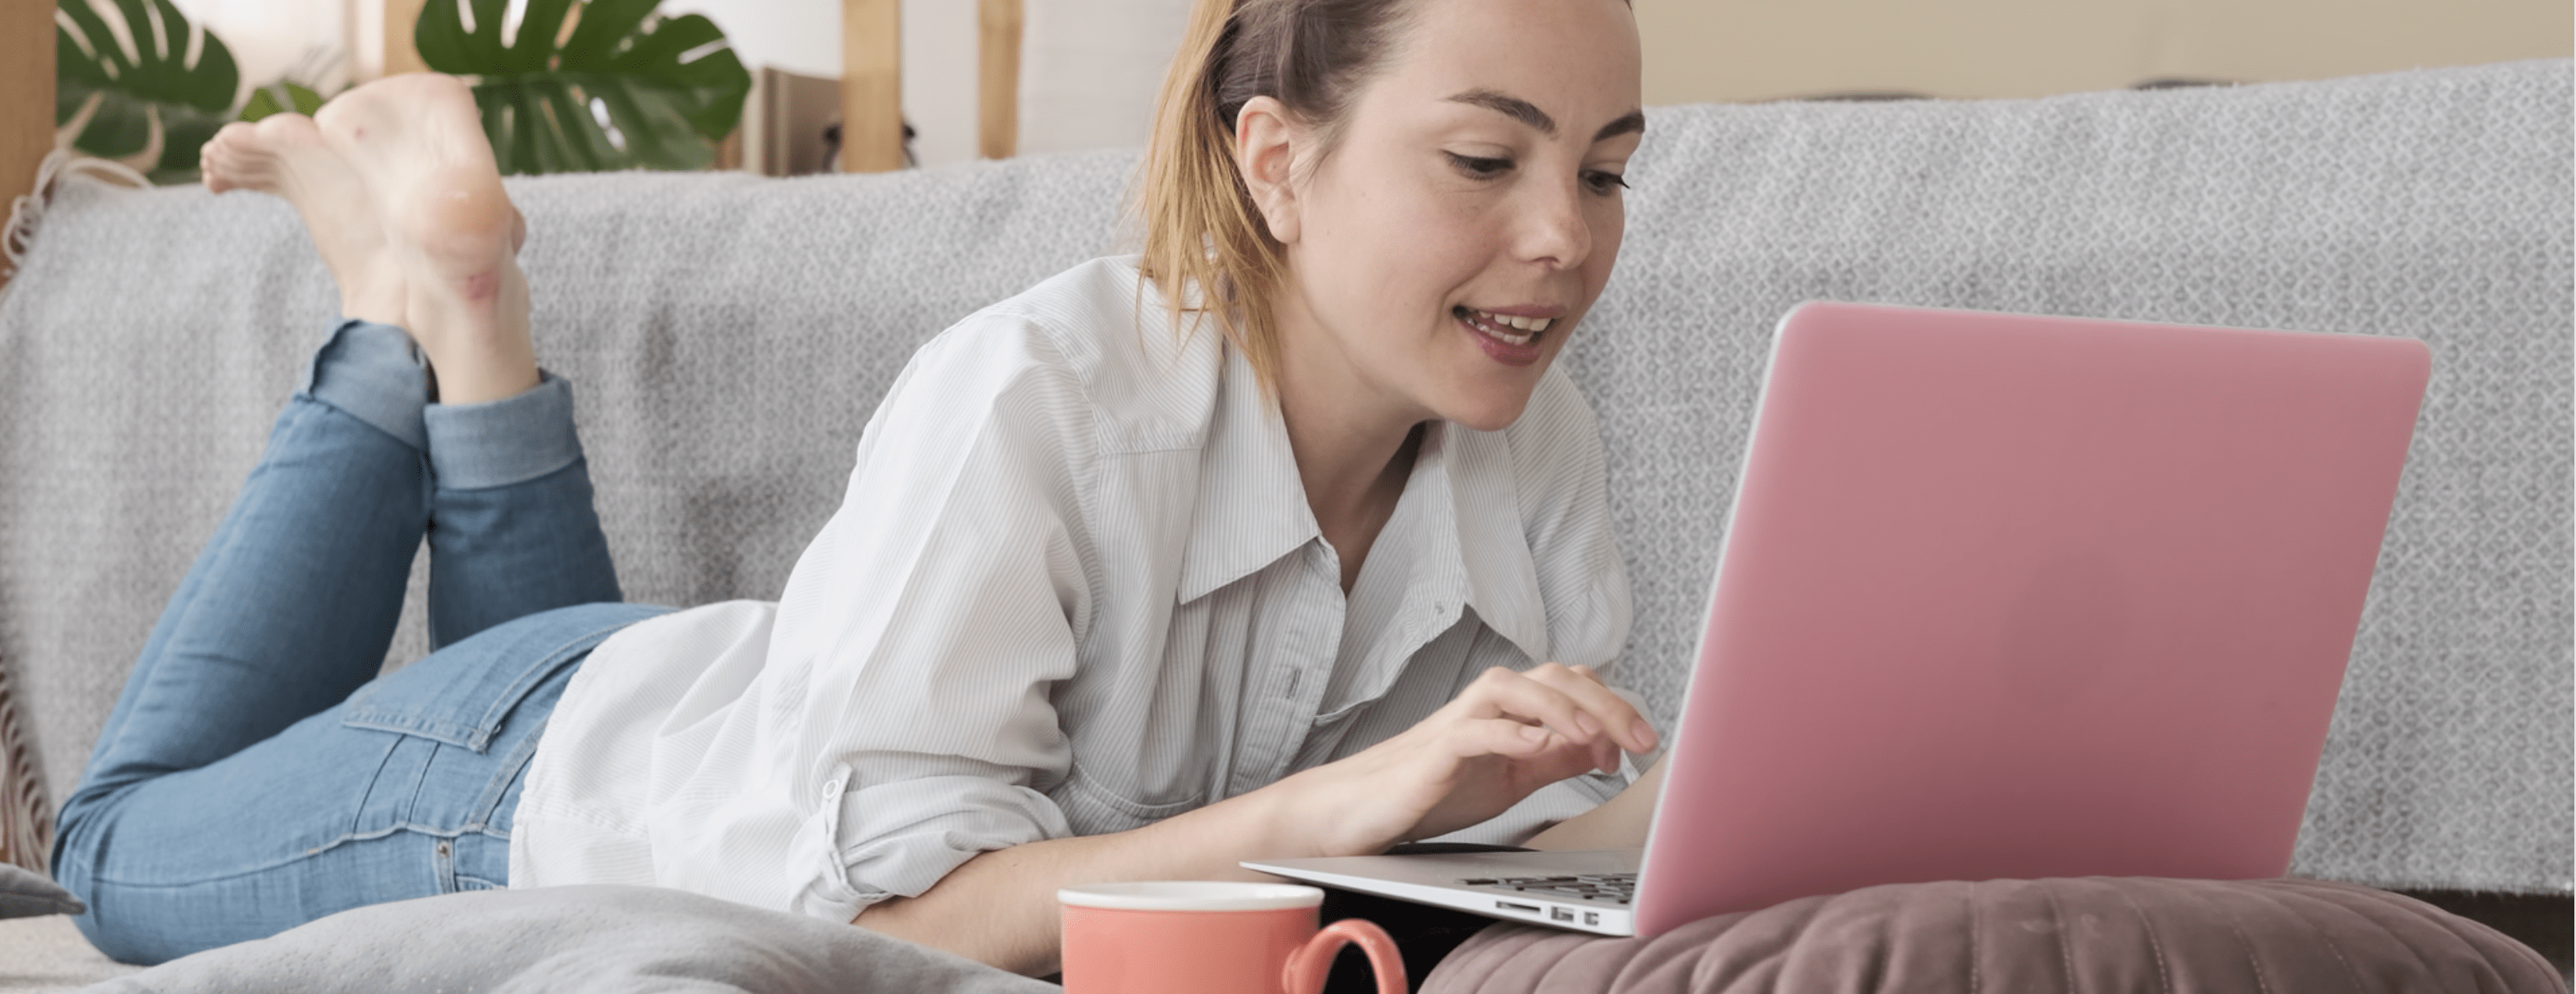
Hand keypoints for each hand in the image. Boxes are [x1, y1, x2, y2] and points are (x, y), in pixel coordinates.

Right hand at [1274, 663, 1658, 855]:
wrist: (1365, 810)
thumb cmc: (1432, 788)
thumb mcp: (1513, 776)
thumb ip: (1554, 757)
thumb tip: (1604, 745)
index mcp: (1512, 710)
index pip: (1574, 686)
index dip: (1614, 710)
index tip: (1641, 746)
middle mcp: (1488, 705)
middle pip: (1555, 677)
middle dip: (1606, 705)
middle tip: (1641, 741)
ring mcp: (1460, 722)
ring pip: (1515, 688)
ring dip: (1561, 707)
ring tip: (1594, 735)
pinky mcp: (1435, 750)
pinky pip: (1475, 730)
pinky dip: (1510, 733)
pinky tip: (1537, 746)